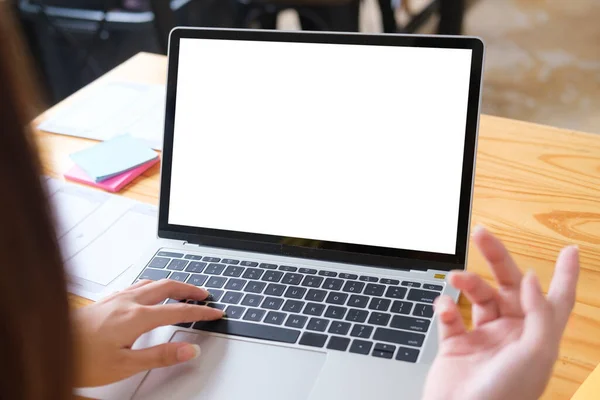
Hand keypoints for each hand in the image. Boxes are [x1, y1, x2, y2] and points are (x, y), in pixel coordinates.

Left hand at [72, 279, 222, 386]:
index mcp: (137, 317)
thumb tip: (190, 349)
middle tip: (205, 295)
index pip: (179, 310)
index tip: (215, 313)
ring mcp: (116, 298)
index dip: (200, 312)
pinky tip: (149, 292)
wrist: (48, 345)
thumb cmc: (81, 358)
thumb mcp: (126, 364)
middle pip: (168, 286)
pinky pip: (137, 285)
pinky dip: (154, 285)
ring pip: (152, 282)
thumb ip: (161, 355)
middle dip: (190, 289)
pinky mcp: (106, 300)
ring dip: (173, 284)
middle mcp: (128, 302)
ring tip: (183, 290)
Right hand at [422, 226, 579, 399]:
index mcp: (537, 336)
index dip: (565, 274)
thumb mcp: (535, 353)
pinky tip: (444, 308)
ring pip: (478, 296)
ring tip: (456, 278)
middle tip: (481, 234)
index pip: (556, 299)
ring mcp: (484, 338)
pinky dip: (446, 308)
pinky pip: (451, 317)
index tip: (570, 250)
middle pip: (509, 286)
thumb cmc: (505, 395)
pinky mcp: (457, 345)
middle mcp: (512, 333)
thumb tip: (534, 278)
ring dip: (467, 282)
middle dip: (496, 258)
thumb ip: (538, 312)